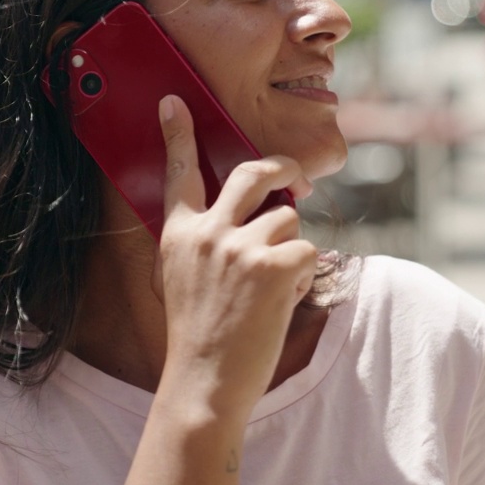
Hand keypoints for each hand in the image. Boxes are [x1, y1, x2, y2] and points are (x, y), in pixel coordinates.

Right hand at [153, 95, 317, 419]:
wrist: (205, 381)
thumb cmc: (196, 336)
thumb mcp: (178, 279)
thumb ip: (202, 242)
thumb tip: (248, 214)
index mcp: (179, 234)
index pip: (179, 172)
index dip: (178, 134)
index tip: (175, 103)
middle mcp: (209, 232)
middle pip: (252, 173)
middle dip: (279, 167)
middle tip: (292, 175)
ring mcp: (242, 246)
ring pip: (289, 219)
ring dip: (290, 248)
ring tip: (272, 288)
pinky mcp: (276, 265)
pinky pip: (308, 252)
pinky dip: (303, 278)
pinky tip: (282, 303)